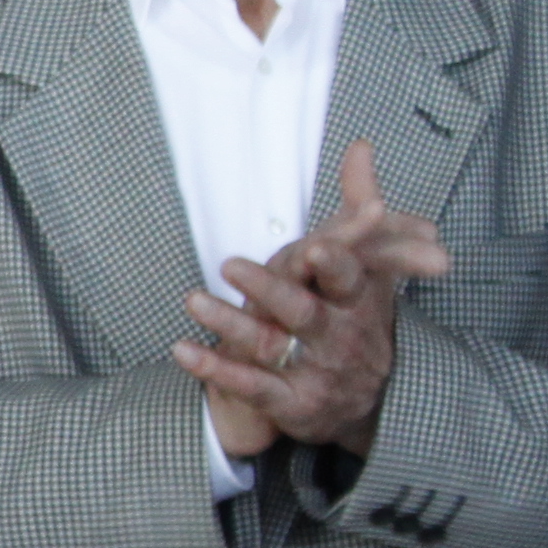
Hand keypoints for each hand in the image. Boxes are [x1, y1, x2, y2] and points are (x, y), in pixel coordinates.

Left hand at [177, 137, 447, 460]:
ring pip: (268, 344)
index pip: (349, 277)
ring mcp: (313, 369)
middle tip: (232, 265)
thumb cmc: (355, 317)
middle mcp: (337, 335)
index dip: (333, 264)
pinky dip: (214, 367)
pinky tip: (180, 349)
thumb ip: (358, 208)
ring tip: (192, 299)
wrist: (366, 400)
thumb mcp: (366, 265)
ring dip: (229, 323)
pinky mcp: (289, 400)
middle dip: (272, 291)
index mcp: (356, 299)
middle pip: (304, 312)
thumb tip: (361, 148)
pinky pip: (248, 384)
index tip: (313, 247)